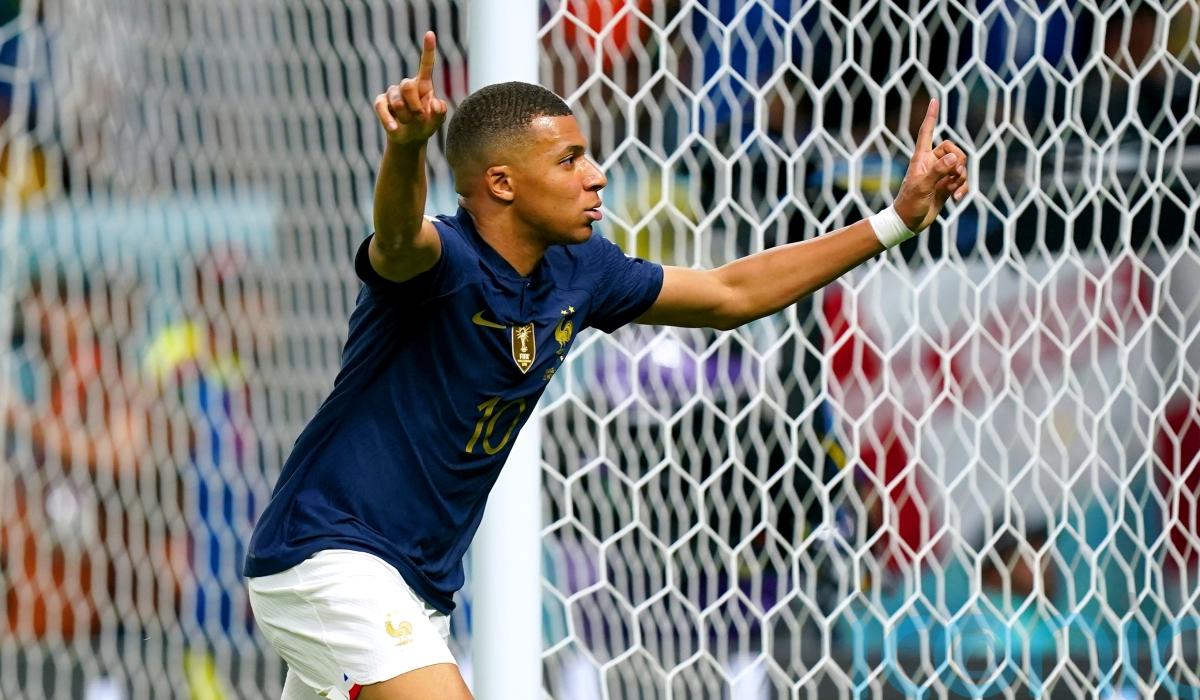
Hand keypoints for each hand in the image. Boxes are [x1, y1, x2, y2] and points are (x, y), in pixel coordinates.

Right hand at [374, 31, 447, 145]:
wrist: (410, 139)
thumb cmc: (425, 125)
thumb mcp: (436, 122)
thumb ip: (440, 113)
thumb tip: (434, 103)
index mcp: (423, 85)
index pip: (426, 65)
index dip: (428, 50)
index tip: (430, 33)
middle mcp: (407, 85)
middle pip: (407, 85)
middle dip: (414, 105)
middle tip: (419, 118)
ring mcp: (392, 93)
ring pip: (396, 100)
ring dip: (405, 116)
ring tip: (409, 123)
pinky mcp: (380, 102)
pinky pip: (381, 107)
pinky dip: (388, 119)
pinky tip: (394, 128)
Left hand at [892, 99, 969, 232]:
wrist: (908, 222)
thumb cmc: (909, 203)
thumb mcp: (922, 186)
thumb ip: (938, 171)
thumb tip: (954, 157)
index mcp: (921, 158)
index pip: (926, 132)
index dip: (931, 117)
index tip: (934, 100)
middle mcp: (932, 163)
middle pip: (954, 150)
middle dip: (959, 162)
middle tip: (954, 176)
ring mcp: (940, 175)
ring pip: (961, 166)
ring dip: (961, 178)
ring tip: (952, 191)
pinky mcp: (946, 186)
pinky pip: (962, 181)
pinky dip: (963, 188)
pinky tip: (957, 199)